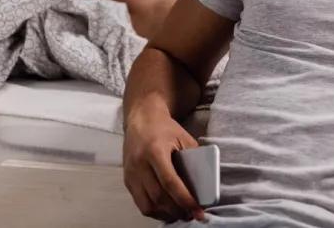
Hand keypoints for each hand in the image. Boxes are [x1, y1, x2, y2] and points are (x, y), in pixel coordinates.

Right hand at [123, 106, 206, 222]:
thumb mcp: (183, 138)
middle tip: (192, 215)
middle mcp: (139, 163)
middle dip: (177, 210)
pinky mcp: (127, 180)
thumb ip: (194, 159)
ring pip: (147, 205)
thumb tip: (206, 185)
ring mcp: (131, 173)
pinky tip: (166, 210)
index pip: (170, 182)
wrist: (141, 119)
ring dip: (165, 214)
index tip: (197, 210)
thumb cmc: (165, 128)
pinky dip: (154, 211)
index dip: (184, 199)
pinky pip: (140, 203)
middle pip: (158, 197)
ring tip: (180, 214)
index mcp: (154, 151)